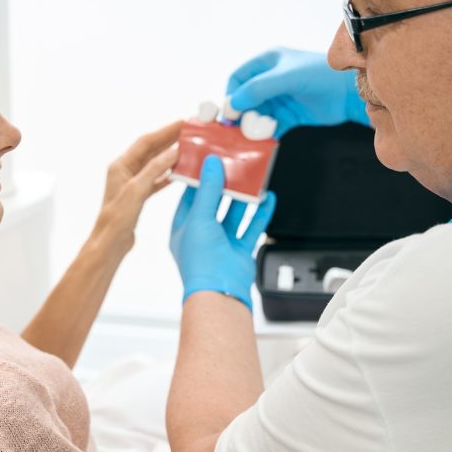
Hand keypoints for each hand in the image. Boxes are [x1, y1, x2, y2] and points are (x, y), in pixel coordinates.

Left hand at [93, 120, 182, 253]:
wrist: (110, 243)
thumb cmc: (116, 219)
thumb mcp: (136, 190)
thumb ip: (154, 170)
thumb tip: (173, 152)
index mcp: (121, 166)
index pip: (146, 142)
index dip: (165, 131)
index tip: (182, 123)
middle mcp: (125, 172)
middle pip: (151, 150)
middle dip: (169, 140)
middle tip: (189, 132)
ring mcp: (132, 184)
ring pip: (154, 164)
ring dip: (170, 156)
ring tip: (188, 148)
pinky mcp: (138, 196)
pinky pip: (156, 180)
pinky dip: (168, 174)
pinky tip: (180, 172)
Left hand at [170, 156, 275, 310]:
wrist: (220, 291)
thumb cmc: (201, 260)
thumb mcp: (199, 217)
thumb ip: (206, 190)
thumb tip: (210, 164)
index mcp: (183, 228)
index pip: (189, 197)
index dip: (198, 178)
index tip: (209, 161)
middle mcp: (201, 235)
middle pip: (213, 203)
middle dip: (224, 185)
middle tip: (233, 164)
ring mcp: (221, 243)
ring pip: (233, 213)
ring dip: (243, 197)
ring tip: (252, 178)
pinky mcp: (239, 250)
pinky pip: (251, 227)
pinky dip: (260, 213)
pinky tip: (268, 198)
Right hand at [226, 48, 369, 137]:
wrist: (350, 93)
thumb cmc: (320, 76)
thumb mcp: (287, 77)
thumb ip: (258, 88)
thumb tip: (232, 105)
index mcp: (267, 62)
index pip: (237, 78)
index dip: (230, 95)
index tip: (229, 115)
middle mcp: (270, 80)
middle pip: (244, 100)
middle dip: (240, 115)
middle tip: (238, 130)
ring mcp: (280, 98)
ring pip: (255, 115)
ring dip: (252, 127)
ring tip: (253, 137)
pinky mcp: (289, 115)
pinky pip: (270, 127)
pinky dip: (265, 135)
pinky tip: (264, 142)